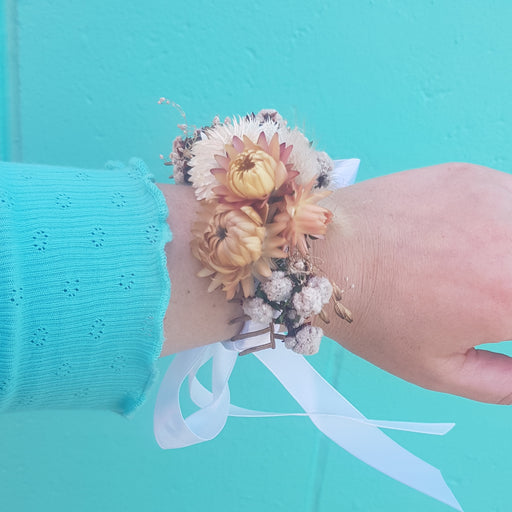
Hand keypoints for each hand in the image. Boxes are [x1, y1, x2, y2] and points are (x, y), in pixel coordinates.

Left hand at [319, 162, 511, 403]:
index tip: (504, 320)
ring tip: (487, 275)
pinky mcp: (472, 174)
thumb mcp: (436, 370)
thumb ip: (503, 382)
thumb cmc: (370, 316)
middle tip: (496, 300)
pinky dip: (510, 224)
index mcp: (509, 296)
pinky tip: (485, 240)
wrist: (321, 253)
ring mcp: (494, 195)